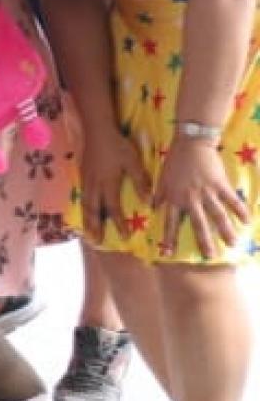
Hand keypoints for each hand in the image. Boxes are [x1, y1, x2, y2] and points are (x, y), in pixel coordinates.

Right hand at [80, 128, 150, 243]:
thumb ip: (140, 181)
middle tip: (96, 240)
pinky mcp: (82, 175)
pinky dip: (82, 208)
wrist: (97, 130)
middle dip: (95, 226)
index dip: (118, 223)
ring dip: (86, 220)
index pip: (113, 208)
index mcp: (108, 182)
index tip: (124, 237)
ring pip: (85, 204)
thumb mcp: (133, 161)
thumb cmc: (118, 145)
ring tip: (87, 232)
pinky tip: (84, 211)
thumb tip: (147, 201)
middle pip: (93, 210)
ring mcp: (86, 180)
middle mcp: (95, 184)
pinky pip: (81, 196)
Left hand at [154, 136, 251, 261]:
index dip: (169, 238)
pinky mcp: (220, 185)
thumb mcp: (161, 179)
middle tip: (210, 257)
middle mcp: (190, 199)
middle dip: (204, 241)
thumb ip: (158, 195)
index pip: (170, 222)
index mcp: (174, 198)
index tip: (168, 254)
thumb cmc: (174, 161)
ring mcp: (206, 192)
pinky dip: (240, 211)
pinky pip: (232, 200)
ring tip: (232, 244)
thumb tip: (153, 208)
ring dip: (226, 230)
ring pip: (218, 215)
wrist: (191, 143)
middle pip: (198, 224)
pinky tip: (247, 221)